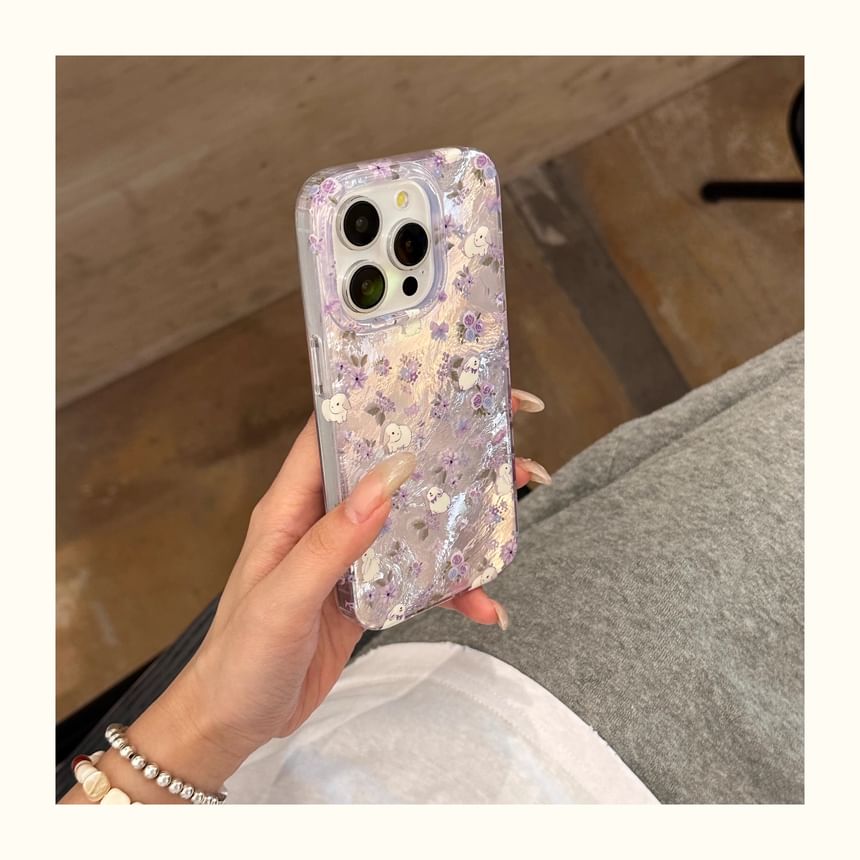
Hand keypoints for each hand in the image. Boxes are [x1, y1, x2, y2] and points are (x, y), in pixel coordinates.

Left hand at [65, 389, 547, 801]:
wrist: (234, 723)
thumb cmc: (240, 660)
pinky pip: (417, 579)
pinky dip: (451, 588)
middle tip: (498, 446)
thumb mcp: (284, 598)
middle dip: (441, 459)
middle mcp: (324, 523)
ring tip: (510, 517)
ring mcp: (349, 558)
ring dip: (459, 522)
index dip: (375, 405)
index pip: (333, 436)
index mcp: (292, 508)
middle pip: (388, 475)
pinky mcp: (366, 593)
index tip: (427, 384)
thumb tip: (385, 481)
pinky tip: (484, 604)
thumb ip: (334, 541)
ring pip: (411, 523)